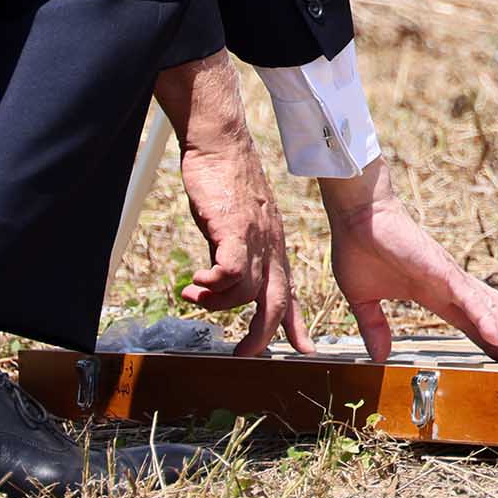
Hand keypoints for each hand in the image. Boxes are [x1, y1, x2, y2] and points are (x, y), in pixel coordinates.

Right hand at [177, 134, 314, 355]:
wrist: (221, 143)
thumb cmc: (227, 179)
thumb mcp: (239, 222)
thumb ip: (237, 250)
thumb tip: (222, 276)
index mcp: (273, 247)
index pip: (289, 292)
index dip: (296, 325)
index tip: (303, 350)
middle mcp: (270, 246)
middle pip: (277, 303)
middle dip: (261, 336)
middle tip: (241, 354)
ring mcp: (255, 238)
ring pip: (247, 292)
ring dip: (216, 304)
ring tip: (193, 295)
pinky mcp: (234, 228)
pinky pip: (230, 271)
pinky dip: (212, 285)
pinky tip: (194, 283)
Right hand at [319, 158, 497, 362]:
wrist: (356, 215)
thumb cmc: (359, 247)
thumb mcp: (363, 300)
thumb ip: (374, 327)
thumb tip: (378, 356)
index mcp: (431, 293)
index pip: (467, 323)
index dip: (486, 341)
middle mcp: (446, 286)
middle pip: (486, 318)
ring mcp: (447, 277)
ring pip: (485, 309)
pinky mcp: (441, 270)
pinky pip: (468, 297)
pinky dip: (483, 318)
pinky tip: (496, 337)